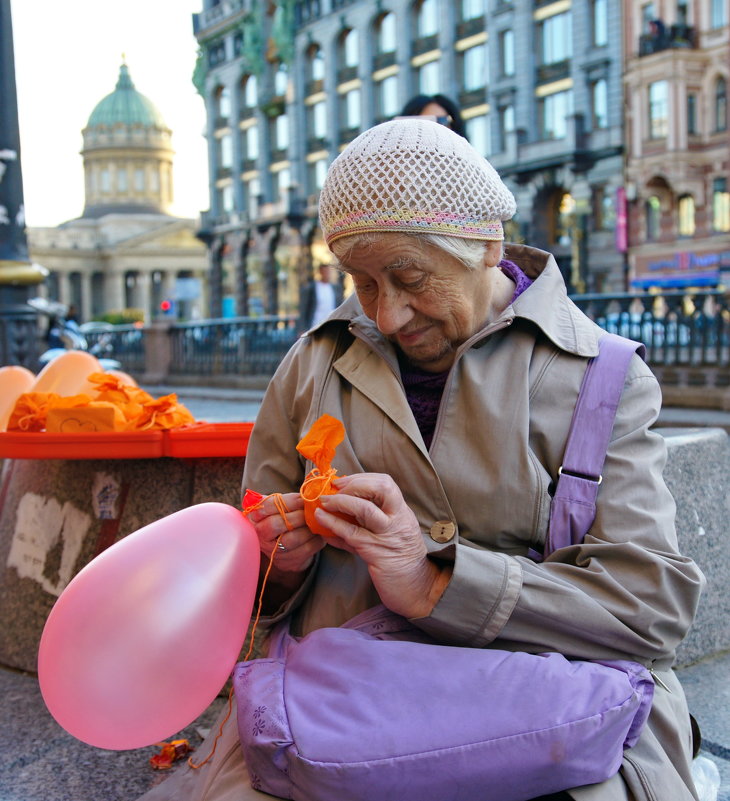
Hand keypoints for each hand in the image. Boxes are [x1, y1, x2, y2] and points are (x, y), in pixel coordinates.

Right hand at [246, 492, 324, 578]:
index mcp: (255, 518)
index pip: (267, 506)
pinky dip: (317, 539)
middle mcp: (261, 536)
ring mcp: (274, 552)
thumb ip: (282, 498)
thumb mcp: (275, 507)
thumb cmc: (280, 519)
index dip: (287, 501)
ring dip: (308, 528)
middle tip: (311, 509)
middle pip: (277, 524)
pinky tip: (320, 532)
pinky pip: (306, 550)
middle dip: (298, 515)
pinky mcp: (288, 562)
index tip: (302, 498)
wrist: (281, 546)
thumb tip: (305, 490)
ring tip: (318, 520)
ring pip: (292, 539)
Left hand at [316, 473, 450, 617]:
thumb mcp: (390, 534)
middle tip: (334, 489)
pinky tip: (321, 521)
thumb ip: (369, 521)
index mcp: (402, 512)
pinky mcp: (377, 553)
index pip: (386, 483)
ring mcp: (388, 536)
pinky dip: (333, 524)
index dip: (361, 478)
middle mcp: (398, 520)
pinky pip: (352, 534)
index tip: (342, 481)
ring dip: (340, 502)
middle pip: (381, 488)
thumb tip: (338, 509)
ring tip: (323, 502)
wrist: (418, 588)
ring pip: (365, 509)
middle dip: (354, 484)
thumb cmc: (401, 560)